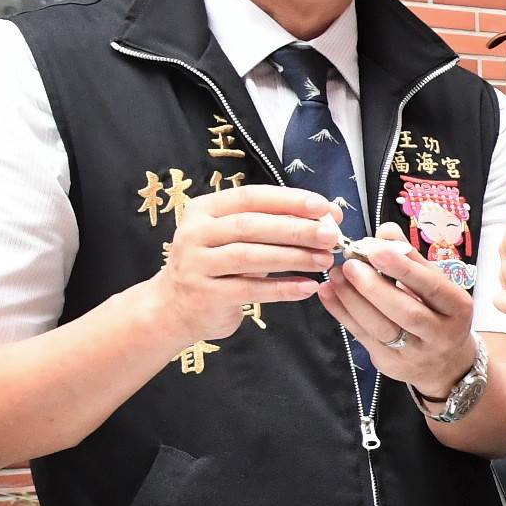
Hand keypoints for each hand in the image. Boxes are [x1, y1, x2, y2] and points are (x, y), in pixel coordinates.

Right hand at [148, 184, 335, 343]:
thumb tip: (328, 216)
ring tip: (324, 260)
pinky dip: (282, 288)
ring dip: (293, 257)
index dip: (288, 200)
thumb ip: (276, 225)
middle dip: (295, 229)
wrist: (174, 308)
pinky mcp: (205, 295)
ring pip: (250, 256)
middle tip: (330, 236)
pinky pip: (250, 290)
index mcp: (205, 210)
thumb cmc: (218, 266)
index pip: (250, 197)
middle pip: (250, 226)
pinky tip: (308, 287)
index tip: (323, 206)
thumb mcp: (238, 239)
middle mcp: (195, 233)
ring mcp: (196, 264)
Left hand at [316, 222, 481, 397]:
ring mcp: (415, 353)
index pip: (432, 287)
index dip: (404, 268)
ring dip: (353, 300)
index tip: (376, 249)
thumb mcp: (436, 285)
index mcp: (458, 308)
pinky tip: (329, 294)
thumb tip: (386, 231)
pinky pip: (363, 337)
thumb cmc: (439, 313)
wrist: (446, 364)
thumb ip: (411, 258)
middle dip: (374, 287)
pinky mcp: (390, 364)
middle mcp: (441, 334)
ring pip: (381, 327)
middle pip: (406, 312)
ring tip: (335, 276)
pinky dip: (342, 314)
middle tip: (349, 265)